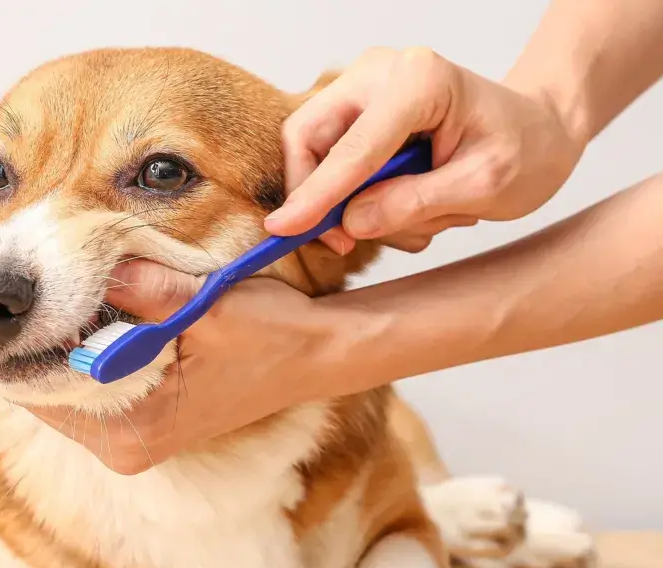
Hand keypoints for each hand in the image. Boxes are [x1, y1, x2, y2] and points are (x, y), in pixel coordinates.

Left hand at [20, 259, 359, 474]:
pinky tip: (71, 317)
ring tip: (34, 297)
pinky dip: (75, 355)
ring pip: (60, 392)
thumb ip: (143, 287)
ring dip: (49, 347)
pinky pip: (84, 391)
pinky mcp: (139, 428)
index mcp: (134, 430)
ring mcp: (131, 442)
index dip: (13, 345)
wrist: (316, 356)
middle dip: (26, 343)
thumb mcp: (206, 303)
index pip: (40, 390)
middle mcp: (125, 448)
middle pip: (42, 394)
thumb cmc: (270, 333)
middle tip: (6, 289)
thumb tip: (81, 261)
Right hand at [267, 47, 585, 254]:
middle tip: (344, 241)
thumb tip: (351, 222)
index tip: (282, 229)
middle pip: (307, 137)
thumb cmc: (525, 149)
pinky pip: (330, 160)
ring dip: (347, 201)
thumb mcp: (484, 187)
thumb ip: (415, 203)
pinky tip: (401, 204)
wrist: (538, 130)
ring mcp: (364, 90)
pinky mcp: (358, 113)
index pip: (351, 149)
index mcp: (420, 81)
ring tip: (413, 218)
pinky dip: (354, 194)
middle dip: (317, 195)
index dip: (314, 195)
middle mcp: (380, 73)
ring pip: (315, 153)